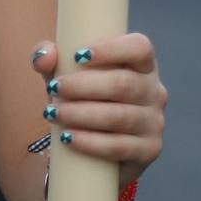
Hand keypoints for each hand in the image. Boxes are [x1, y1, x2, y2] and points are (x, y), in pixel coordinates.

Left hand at [31, 34, 167, 187]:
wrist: (95, 153)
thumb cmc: (82, 100)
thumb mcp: (65, 75)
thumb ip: (49, 59)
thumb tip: (45, 57)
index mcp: (142, 64)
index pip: (139, 48)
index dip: (112, 50)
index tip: (77, 56)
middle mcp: (154, 91)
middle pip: (124, 84)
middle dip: (84, 86)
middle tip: (54, 89)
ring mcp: (155, 122)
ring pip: (120, 116)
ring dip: (82, 114)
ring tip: (53, 113)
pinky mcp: (149, 149)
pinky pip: (120, 146)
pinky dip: (91, 142)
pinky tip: (68, 138)